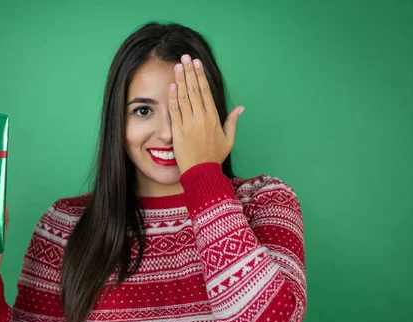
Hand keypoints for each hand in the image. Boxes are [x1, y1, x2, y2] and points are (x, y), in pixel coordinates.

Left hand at [168, 54, 244, 174]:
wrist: (202, 173)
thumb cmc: (215, 157)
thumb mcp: (228, 140)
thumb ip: (232, 122)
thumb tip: (241, 108)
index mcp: (213, 118)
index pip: (205, 91)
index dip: (200, 76)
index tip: (196, 63)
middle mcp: (201, 118)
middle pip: (194, 90)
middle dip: (189, 72)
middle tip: (185, 57)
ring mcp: (189, 124)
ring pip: (184, 97)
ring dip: (180, 80)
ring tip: (177, 66)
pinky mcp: (178, 131)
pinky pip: (175, 111)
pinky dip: (173, 97)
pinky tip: (171, 86)